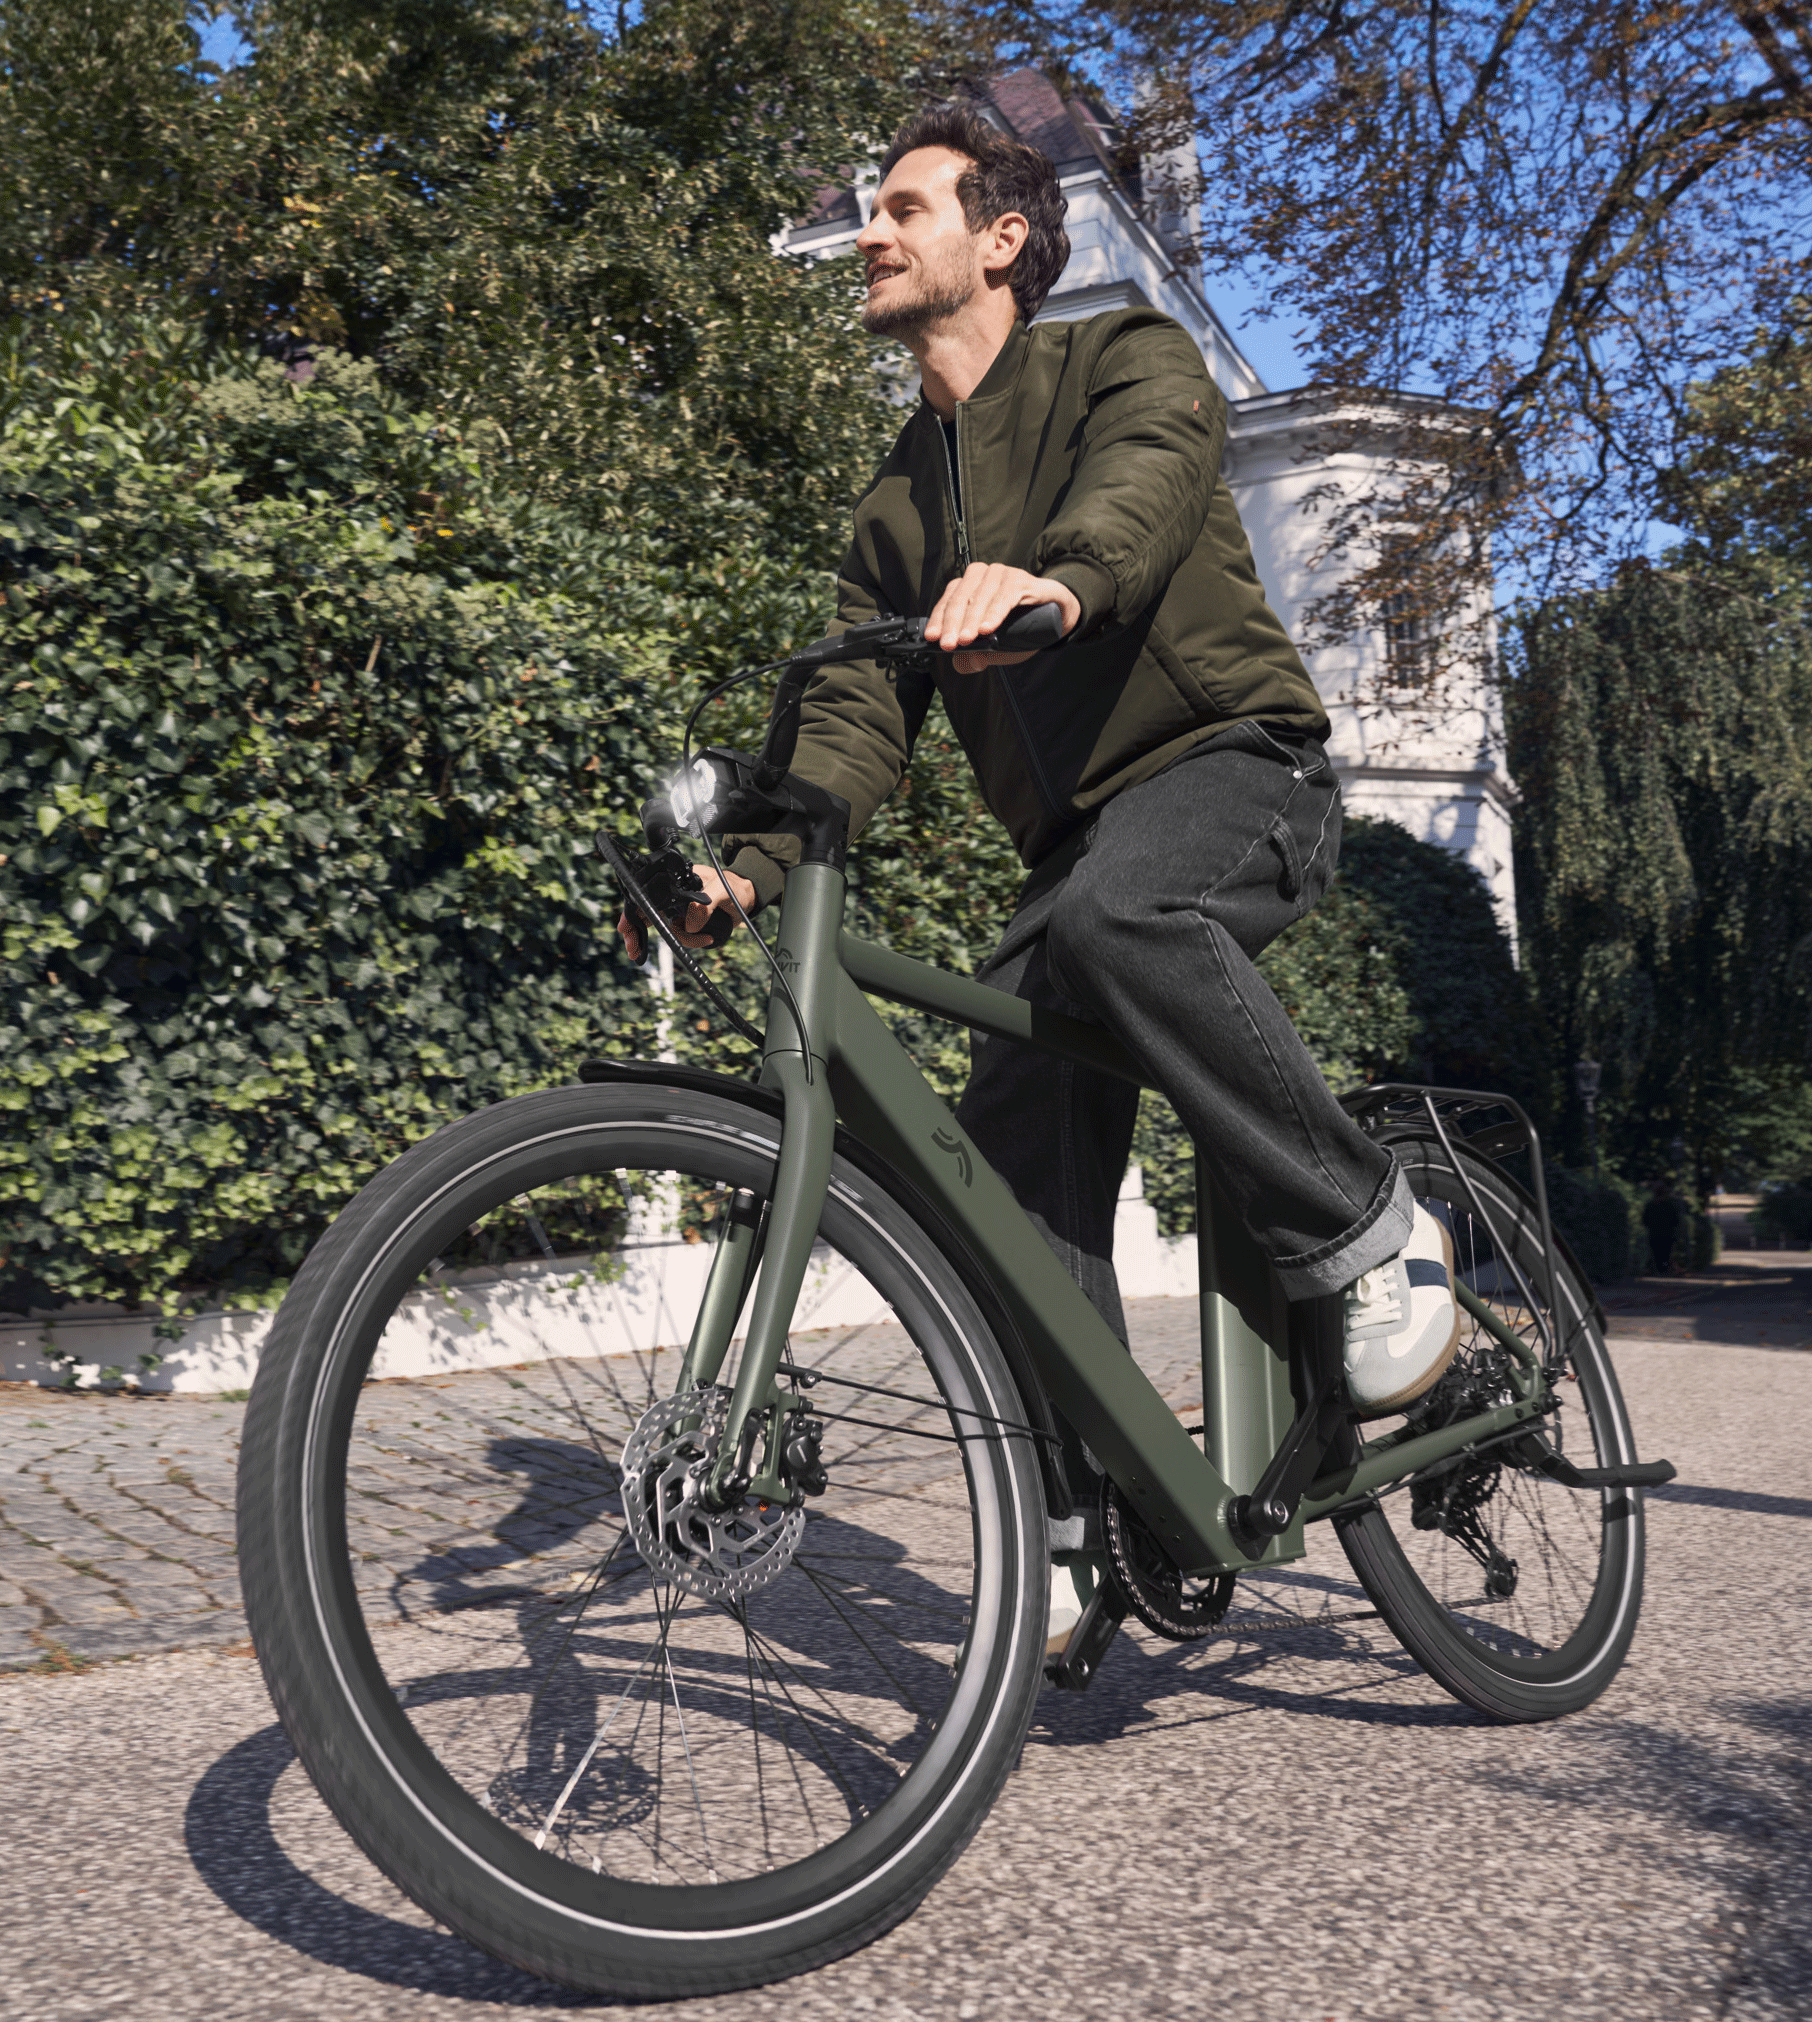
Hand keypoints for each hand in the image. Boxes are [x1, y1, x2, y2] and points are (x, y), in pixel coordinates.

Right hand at [618, 864, 756, 962]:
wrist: (747, 897)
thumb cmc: (735, 887)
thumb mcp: (722, 890)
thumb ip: (705, 905)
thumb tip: (690, 925)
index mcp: (675, 883)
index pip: (647, 896)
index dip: (633, 912)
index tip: (625, 928)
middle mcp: (673, 896)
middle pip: (647, 915)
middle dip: (638, 934)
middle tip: (633, 950)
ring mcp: (679, 910)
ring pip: (666, 930)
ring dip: (683, 940)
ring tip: (706, 939)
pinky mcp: (688, 922)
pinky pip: (679, 936)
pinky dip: (690, 943)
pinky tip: (707, 939)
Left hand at [924, 564, 1080, 673]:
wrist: (1058, 615)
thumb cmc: (1023, 626)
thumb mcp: (998, 646)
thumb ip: (979, 654)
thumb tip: (962, 664)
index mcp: (970, 586)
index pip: (948, 600)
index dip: (939, 619)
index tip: (932, 638)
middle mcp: (983, 575)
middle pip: (960, 598)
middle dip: (952, 624)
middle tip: (949, 645)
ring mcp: (1002, 575)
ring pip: (980, 596)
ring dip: (972, 619)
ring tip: (966, 640)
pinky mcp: (1021, 580)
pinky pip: (1004, 596)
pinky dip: (995, 613)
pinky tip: (987, 629)